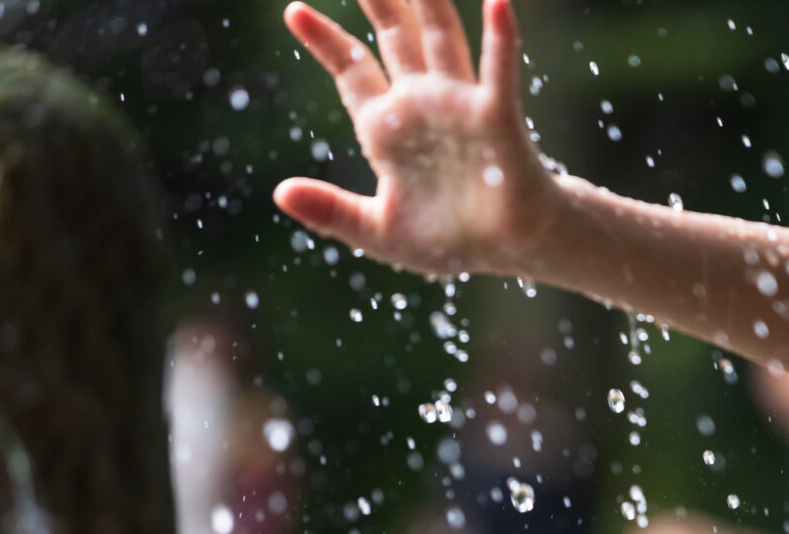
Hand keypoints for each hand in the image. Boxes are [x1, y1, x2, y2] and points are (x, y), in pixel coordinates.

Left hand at [274, 0, 552, 276]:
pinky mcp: (496, 120)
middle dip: (378, 2)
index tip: (295, 11)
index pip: (353, 71)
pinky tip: (496, 2)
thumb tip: (280, 193)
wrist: (508, 254)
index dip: (326, 41)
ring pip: (441, 39)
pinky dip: (500, 39)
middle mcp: (422, 105)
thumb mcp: (378, 231)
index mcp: (389, 129)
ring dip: (429, 2)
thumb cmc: (450, 241)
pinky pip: (497, 73)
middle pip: (396, 37)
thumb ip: (331, 211)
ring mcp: (459, 107)